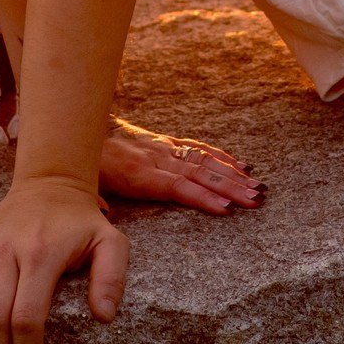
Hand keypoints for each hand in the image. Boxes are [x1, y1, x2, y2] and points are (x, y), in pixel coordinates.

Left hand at [98, 117, 260, 213]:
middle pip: (198, 174)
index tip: (227, 209)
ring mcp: (165, 148)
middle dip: (229, 188)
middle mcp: (157, 158)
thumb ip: (95, 200)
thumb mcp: (85, 183)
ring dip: (233, 174)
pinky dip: (222, 156)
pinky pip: (199, 148)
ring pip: (204, 160)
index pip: (177, 186)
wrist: (87, 127)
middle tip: (255, 200)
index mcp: (138, 173)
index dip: (202, 197)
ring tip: (257, 186)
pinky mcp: (168, 142)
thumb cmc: (88, 163)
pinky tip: (241, 166)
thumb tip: (104, 217)